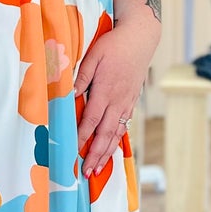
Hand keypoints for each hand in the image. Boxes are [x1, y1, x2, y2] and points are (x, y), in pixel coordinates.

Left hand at [75, 18, 156, 177]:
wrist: (140, 38)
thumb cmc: (113, 45)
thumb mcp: (93, 56)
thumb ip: (81, 76)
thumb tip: (70, 95)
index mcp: (106, 90)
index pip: (91, 120)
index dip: (82, 138)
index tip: (74, 153)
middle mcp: (118, 101)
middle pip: (105, 134)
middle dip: (95, 155)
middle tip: (87, 173)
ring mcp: (127, 103)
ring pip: (116, 134)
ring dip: (106, 153)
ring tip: (97, 169)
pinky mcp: (131, 102)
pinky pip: (124, 126)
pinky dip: (117, 141)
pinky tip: (111, 150)